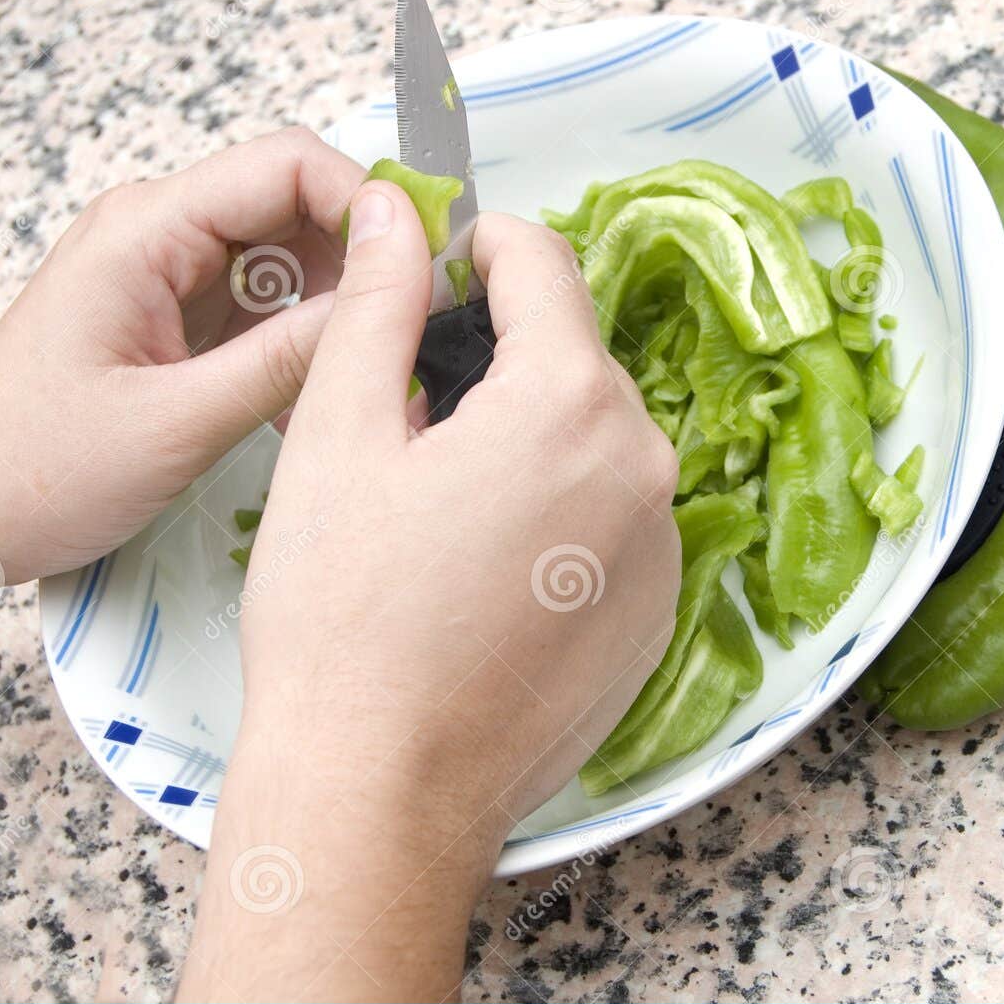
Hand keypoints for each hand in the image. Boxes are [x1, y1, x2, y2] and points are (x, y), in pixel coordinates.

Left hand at [0, 128, 365, 615]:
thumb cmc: (39, 468)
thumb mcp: (179, 421)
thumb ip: (288, 359)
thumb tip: (385, 302)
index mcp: (146, 231)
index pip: (286, 164)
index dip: (366, 202)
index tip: (421, 265)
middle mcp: (158, 232)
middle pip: (296, 202)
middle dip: (361, 258)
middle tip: (411, 328)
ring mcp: (167, 271)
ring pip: (288, 256)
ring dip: (333, 308)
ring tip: (361, 377)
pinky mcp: (176, 313)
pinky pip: (263, 302)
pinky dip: (300, 341)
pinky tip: (312, 400)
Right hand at [177, 182, 680, 1002]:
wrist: (383, 792)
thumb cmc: (342, 617)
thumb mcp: (339, 433)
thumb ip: (380, 304)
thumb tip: (395, 212)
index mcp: (571, 402)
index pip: (544, 263)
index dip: (479, 244)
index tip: (433, 263)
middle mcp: (646, 464)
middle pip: (572, 357)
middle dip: (498, 356)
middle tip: (409, 408)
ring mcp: (664, 546)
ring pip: (594, 441)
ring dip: (529, 438)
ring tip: (438, 504)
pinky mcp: (659, 613)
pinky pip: (614, 519)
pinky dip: (560, 514)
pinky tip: (486, 569)